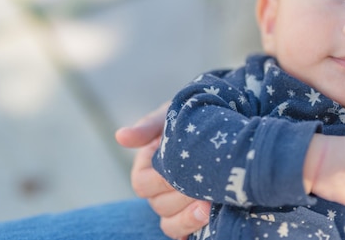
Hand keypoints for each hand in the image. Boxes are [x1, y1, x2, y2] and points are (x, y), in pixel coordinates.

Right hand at [115, 103, 210, 238]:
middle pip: (159, 206)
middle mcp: (158, 189)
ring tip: (210, 206)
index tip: (184, 172)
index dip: (162, 181)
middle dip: (182, 198)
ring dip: (189, 218)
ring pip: (170, 224)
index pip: (143, 184)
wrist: (224, 120)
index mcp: (146, 166)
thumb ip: (148, 127)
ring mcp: (176, 204)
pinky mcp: (194, 215)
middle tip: (204, 187)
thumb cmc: (192, 116)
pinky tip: (210, 221)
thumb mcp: (170, 116)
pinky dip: (193, 230)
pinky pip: (186, 233)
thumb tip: (120, 136)